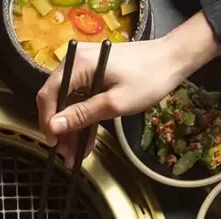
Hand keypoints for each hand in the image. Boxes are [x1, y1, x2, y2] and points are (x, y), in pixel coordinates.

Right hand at [36, 12, 220, 166]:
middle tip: (65, 156)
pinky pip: (81, 99)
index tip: (53, 144)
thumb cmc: (147, 79)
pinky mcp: (94, 74)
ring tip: (74, 155)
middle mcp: (76, 62)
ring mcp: (85, 67)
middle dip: (61, 130)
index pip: (49, 95)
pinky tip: (85, 142)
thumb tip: (53, 127)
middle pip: (57, 99)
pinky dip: (83, 119)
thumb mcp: (114, 103)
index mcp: (78, 64)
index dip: (47, 122)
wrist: (172, 60)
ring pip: (69, 103)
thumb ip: (81, 115)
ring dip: (72, 129)